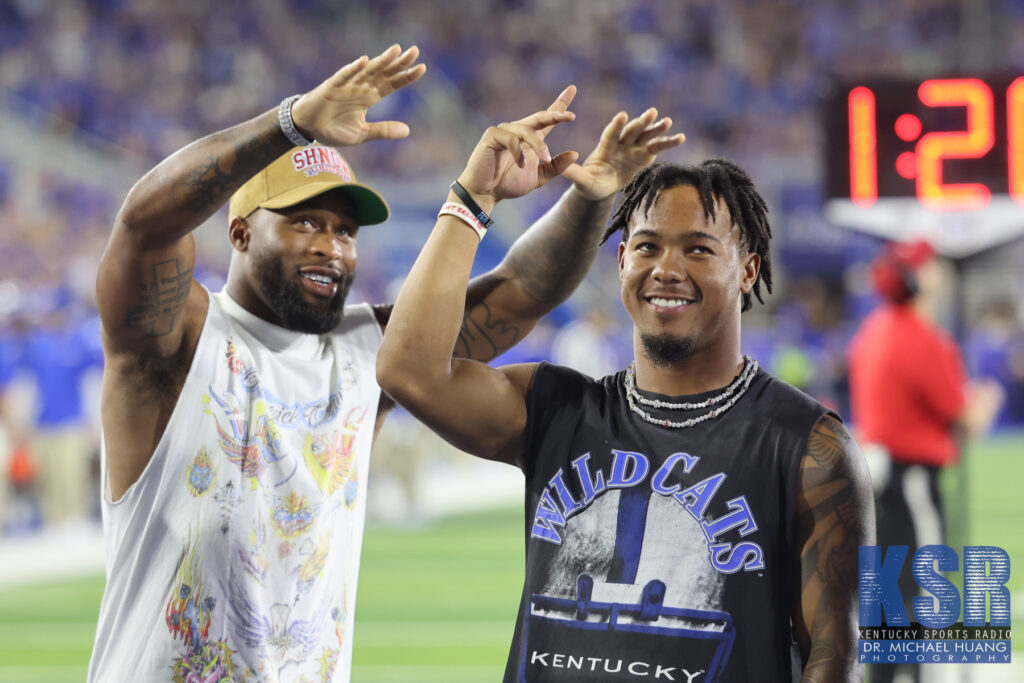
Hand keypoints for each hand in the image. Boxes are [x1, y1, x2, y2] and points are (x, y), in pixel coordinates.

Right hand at [290, 44, 426, 145]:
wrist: (308, 129)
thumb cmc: (333, 129)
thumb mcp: (362, 134)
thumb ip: (383, 130)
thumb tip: (407, 131)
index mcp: (369, 97)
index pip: (392, 84)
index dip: (406, 77)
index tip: (422, 68)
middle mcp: (361, 87)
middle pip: (383, 72)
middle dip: (399, 63)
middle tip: (415, 51)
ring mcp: (347, 85)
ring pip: (367, 70)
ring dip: (381, 61)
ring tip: (396, 50)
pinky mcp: (331, 87)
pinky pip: (343, 76)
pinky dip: (352, 69)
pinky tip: (364, 61)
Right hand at [456, 87, 579, 210]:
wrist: (486, 193)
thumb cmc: (509, 184)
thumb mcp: (539, 177)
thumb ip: (556, 166)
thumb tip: (576, 153)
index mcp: (530, 138)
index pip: (547, 118)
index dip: (560, 103)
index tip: (572, 88)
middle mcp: (518, 130)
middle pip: (540, 117)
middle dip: (556, 115)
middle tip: (571, 116)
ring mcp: (505, 131)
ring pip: (527, 131)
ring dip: (539, 145)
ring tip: (544, 159)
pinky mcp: (492, 135)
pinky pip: (511, 139)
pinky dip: (518, 152)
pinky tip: (520, 164)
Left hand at [562, 107, 684, 199]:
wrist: (600, 187)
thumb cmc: (589, 183)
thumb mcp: (581, 181)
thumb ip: (573, 173)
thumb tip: (560, 167)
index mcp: (605, 147)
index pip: (611, 134)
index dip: (616, 125)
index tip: (622, 116)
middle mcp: (621, 144)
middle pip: (631, 130)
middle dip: (641, 122)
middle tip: (652, 112)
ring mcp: (633, 148)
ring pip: (646, 136)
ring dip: (656, 128)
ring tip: (668, 121)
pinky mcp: (644, 155)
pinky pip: (657, 147)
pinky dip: (668, 142)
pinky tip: (681, 137)